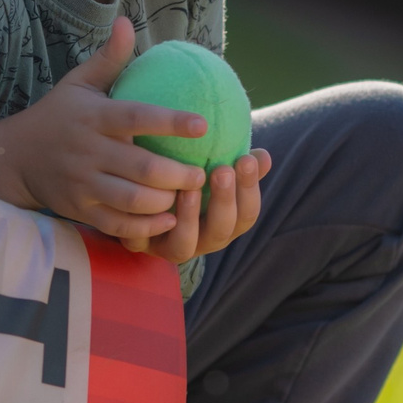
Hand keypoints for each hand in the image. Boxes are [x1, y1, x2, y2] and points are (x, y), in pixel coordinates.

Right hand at [0, 18, 270, 256]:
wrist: (15, 157)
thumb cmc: (59, 115)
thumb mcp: (78, 84)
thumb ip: (109, 59)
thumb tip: (126, 21)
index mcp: (94, 118)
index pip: (137, 117)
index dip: (171, 122)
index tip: (202, 124)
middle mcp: (88, 151)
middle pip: (140, 167)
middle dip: (178, 174)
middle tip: (204, 173)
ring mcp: (83, 184)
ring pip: (131, 200)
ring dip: (165, 202)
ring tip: (189, 197)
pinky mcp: (80, 210)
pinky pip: (117, 224)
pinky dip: (145, 227)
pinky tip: (169, 221)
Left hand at [124, 145, 270, 263]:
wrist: (137, 189)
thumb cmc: (187, 177)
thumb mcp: (213, 170)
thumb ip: (237, 165)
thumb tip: (264, 156)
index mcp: (224, 224)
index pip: (246, 214)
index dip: (249, 189)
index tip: (248, 159)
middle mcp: (202, 241)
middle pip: (221, 231)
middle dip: (224, 201)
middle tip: (223, 170)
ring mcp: (169, 246)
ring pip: (184, 245)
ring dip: (189, 216)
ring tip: (190, 188)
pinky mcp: (139, 243)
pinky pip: (144, 240)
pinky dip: (150, 224)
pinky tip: (153, 199)